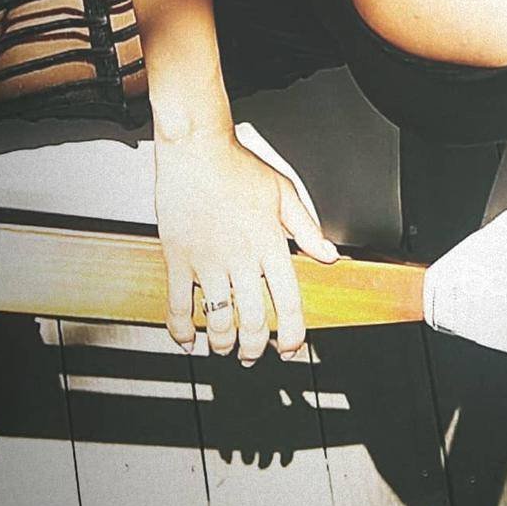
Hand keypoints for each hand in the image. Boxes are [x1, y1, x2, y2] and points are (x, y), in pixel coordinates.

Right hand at [154, 124, 338, 364]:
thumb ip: (306, 228)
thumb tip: (329, 255)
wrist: (196, 149)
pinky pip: (177, 304)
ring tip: (224, 349)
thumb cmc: (238, 166)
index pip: (286, 301)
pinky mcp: (178, 257)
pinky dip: (181, 329)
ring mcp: (207, 260)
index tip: (290, 348)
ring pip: (216, 319)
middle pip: (251, 319)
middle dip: (255, 347)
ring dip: (222, 344)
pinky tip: (187, 340)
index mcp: (268, 243)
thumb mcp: (283, 192)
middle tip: (253, 356)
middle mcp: (240, 257)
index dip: (291, 332)